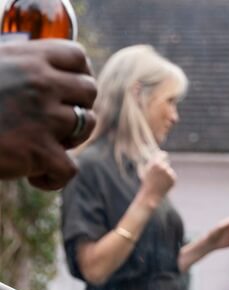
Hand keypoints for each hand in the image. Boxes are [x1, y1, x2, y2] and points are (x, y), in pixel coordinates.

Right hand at [0, 39, 96, 189]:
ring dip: (69, 140)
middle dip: (78, 109)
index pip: (77, 58)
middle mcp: (41, 83)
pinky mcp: (39, 150)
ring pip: (85, 127)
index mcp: (29, 57)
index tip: (70, 93)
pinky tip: (34, 177)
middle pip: (89, 92)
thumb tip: (29, 47)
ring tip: (43, 147)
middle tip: (55, 125)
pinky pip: (70, 169)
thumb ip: (15, 57)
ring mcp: (44, 116)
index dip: (80, 76)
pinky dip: (55, 178)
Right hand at [139, 151, 176, 206]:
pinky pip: (172, 177)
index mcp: (156, 163)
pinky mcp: (173, 179)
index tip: (163, 157)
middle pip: (166, 163)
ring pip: (169, 171)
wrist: (151, 195)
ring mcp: (169, 173)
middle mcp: (163, 167)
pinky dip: (169, 180)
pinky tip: (163, 185)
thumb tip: (162, 155)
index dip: (162, 157)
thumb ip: (154, 162)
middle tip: (158, 175)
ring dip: (166, 175)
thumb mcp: (148, 170)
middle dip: (164, 167)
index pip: (163, 154)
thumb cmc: (147, 183)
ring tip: (159, 182)